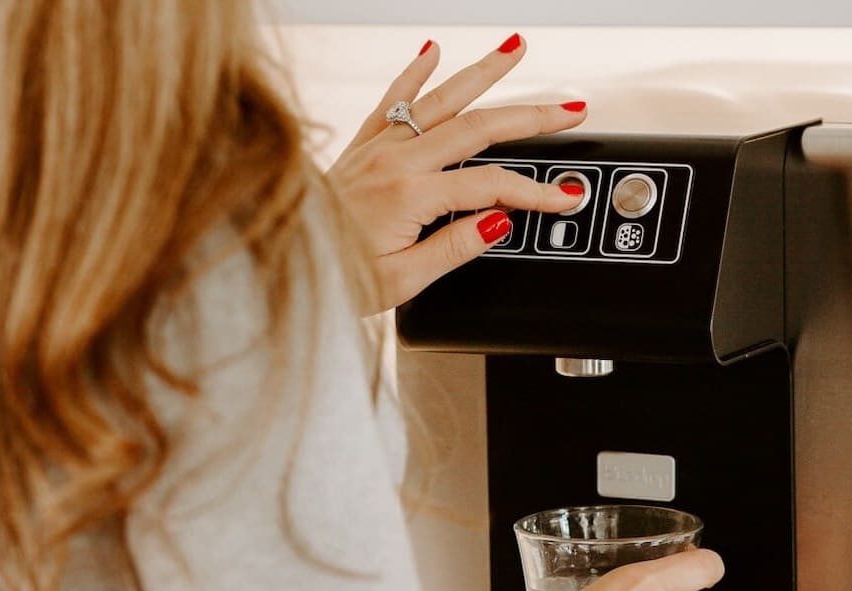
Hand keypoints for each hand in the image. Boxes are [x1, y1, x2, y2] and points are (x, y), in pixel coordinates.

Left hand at [326, 34, 588, 311]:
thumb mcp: (402, 280)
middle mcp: (394, 161)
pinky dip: (413, 71)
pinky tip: (432, 48)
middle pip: (478, 128)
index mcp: (409, 196)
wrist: (282, 260)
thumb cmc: (336, 276)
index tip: (564, 196)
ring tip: (515, 49)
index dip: (534, 191)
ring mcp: (377, 148)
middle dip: (530, 117)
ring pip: (441, 98)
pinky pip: (392, 100)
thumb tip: (497, 222)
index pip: (490, 186)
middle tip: (569, 109)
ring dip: (482, 72)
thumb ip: (453, 247)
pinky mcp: (361, 146)